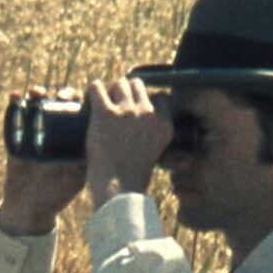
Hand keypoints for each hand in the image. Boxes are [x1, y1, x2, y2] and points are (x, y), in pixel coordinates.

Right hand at [0, 88, 86, 235]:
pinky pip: (16, 115)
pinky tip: (14, 96)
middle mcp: (58, 132)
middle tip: (60, 96)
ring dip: (38, 94)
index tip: (80, 98)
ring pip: (40, 106)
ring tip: (35, 92)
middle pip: (62, 105)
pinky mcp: (18, 136)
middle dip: (61, 95)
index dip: (81, 102)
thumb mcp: (75, 179)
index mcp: (74, 139)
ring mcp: (37, 133)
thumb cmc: (56, 195)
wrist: (28, 207)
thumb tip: (98, 146)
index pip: (81, 114)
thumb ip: (84, 165)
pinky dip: (15, 103)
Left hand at [84, 77, 170, 207]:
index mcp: (165, 125)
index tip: (134, 108)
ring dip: (108, 90)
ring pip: (118, 84)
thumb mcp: (156, 157)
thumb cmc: (132, 179)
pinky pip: (96, 87)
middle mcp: (148, 114)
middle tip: (113, 105)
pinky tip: (87, 99)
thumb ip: (162, 147)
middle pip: (137, 85)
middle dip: (125, 91)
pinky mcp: (105, 113)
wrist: (117, 189)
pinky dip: (90, 91)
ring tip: (99, 103)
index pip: (160, 97)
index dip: (145, 100)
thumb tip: (186, 159)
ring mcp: (126, 112)